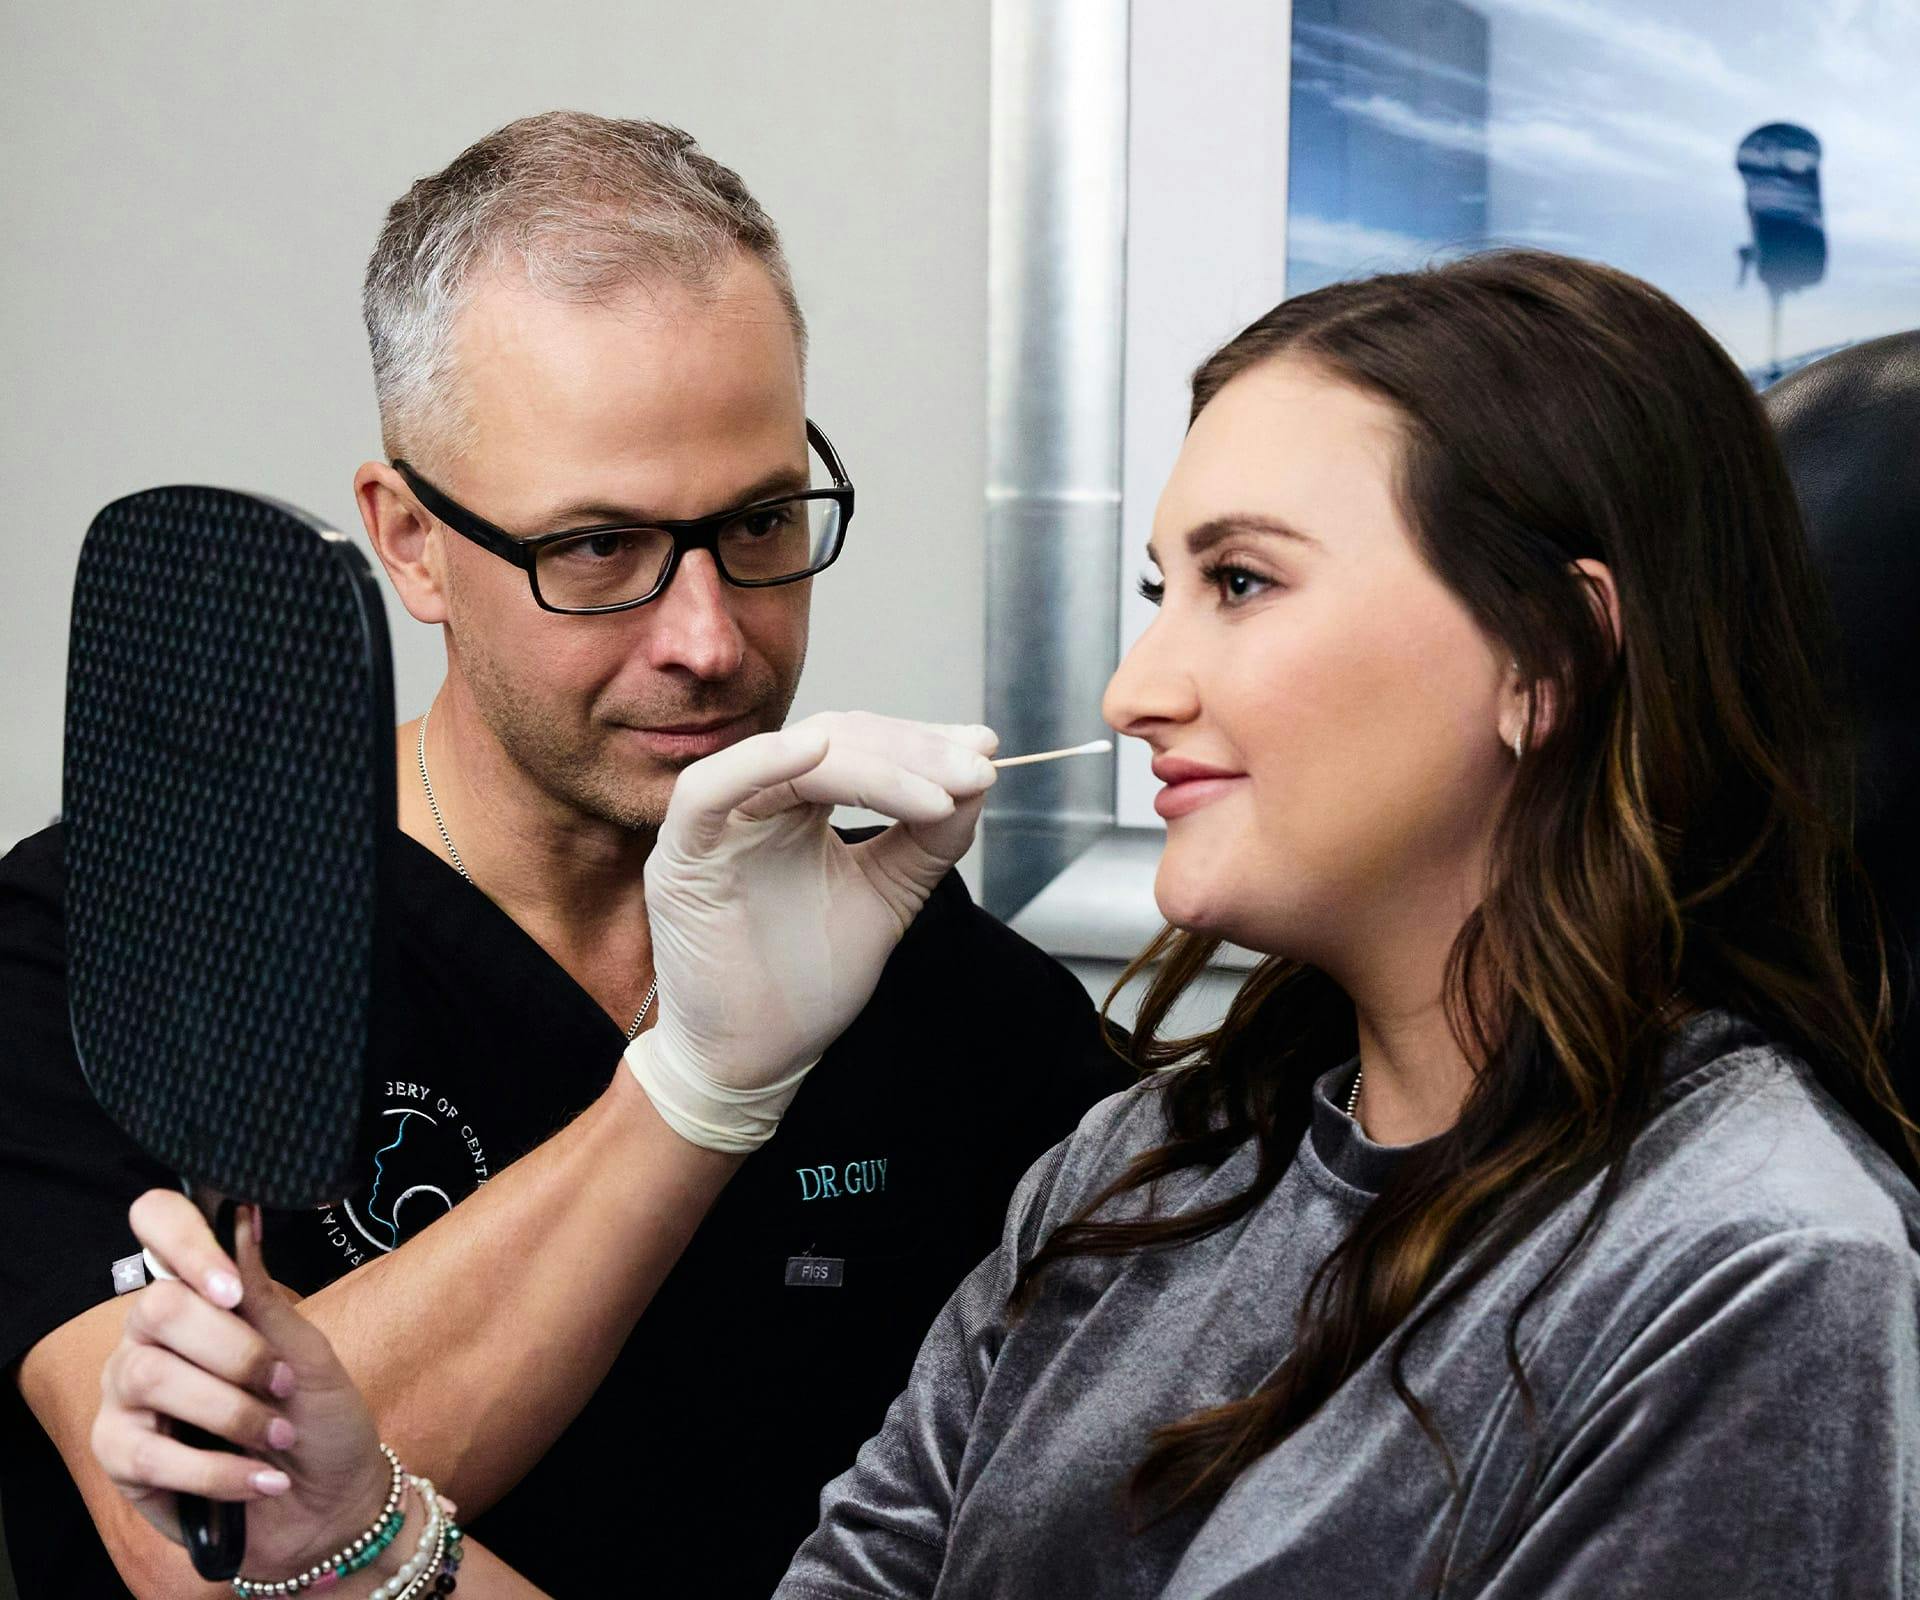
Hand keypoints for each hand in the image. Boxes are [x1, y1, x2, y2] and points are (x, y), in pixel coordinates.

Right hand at [93, 1192, 394, 1579]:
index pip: (157, 1226)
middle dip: (233, 1349)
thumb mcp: (310, 1355)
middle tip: (282, 1381)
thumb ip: (267, 1297)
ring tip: (277, 1434)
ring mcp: (127, 1396)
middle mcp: (150, 1337)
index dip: (184, 1242)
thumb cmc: (319, 1420)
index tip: (232, 1287)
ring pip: (150, 1377)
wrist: (327, 1503)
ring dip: (231, 1412)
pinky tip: (260, 1478)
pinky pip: (149, 1454)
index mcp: (198, 1295)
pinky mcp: (121, 1457)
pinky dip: (218, 1469)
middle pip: (157, 1308)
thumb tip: (243, 1219)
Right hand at [631, 710, 997, 1150]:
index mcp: (798, 804)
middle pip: (836, 740)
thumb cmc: (806, 981)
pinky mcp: (681, 856)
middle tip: (974, 770)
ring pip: (792, 760)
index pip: (861, 745)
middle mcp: (756, 801)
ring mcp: (716, 824)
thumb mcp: (887, 895)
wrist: (756, 1060)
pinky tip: (819, 753)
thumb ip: (928, 839)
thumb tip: (978, 778)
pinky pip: (710, 791)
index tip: (985, 749)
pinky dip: (762, 763)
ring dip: (874, 765)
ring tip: (938, 793)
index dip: (922, 742)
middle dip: (912, 752)